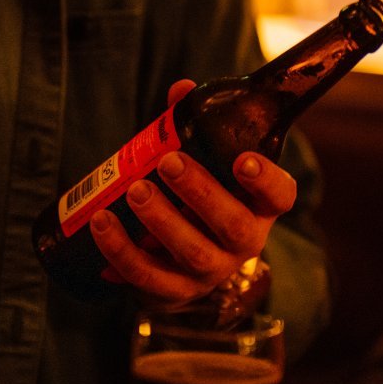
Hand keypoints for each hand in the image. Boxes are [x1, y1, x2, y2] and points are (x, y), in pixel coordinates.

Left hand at [89, 81, 297, 306]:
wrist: (177, 259)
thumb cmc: (196, 197)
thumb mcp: (203, 163)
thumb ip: (193, 126)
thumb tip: (180, 91)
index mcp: (259, 207)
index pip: (280, 196)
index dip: (266, 180)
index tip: (244, 159)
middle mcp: (243, 243)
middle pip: (232, 225)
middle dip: (200, 192)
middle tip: (168, 162)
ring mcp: (210, 272)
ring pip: (193, 253)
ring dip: (162, 221)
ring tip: (135, 191)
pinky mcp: (174, 292)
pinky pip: (149, 278)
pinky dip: (122, 251)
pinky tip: (101, 223)